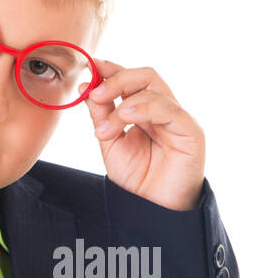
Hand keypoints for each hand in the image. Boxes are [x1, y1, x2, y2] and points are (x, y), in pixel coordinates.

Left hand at [81, 59, 204, 211]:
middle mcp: (164, 110)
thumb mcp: (111, 142)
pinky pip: (169, 109)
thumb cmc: (138, 179)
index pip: (132, 80)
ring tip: (104, 128)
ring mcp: (179, 119)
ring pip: (154, 90)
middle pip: (145, 76)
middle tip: (94, 93)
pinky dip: (145, 107)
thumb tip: (86, 87)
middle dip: (117, 79)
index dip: (111, 70)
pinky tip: (126, 116)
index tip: (90, 67)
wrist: (153, 210)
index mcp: (146, 111)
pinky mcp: (191, 131)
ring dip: (123, 103)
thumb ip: (101, 114)